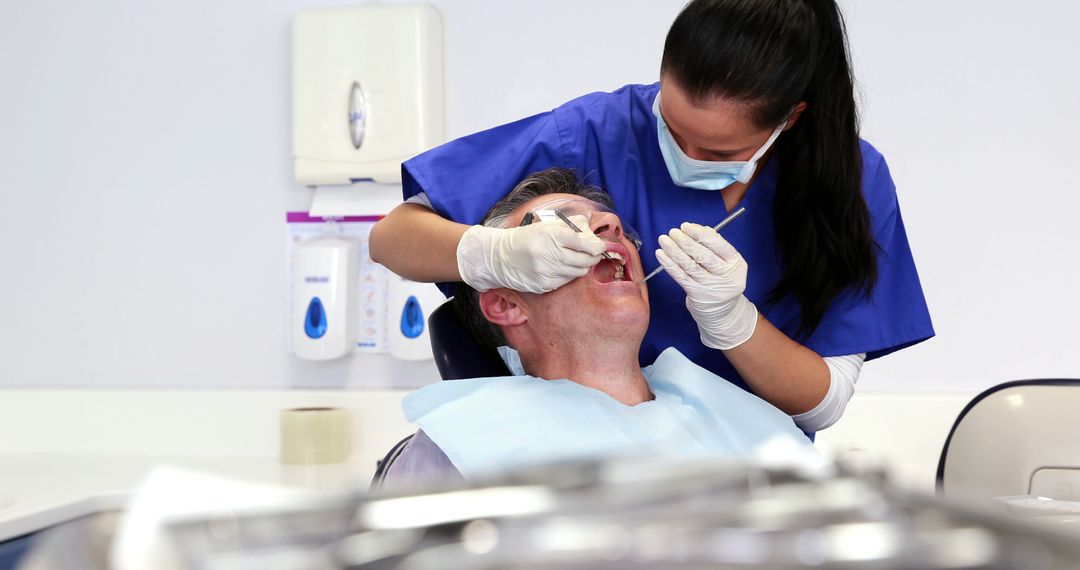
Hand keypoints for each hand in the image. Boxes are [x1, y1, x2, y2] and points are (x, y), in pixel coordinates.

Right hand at [457, 221, 605, 292]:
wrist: (500, 257)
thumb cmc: (526, 238)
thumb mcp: (546, 225)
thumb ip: (570, 225)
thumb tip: (591, 230)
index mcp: (551, 235)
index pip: (585, 243)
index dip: (597, 246)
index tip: (598, 245)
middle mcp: (549, 254)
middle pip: (586, 260)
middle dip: (592, 256)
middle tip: (591, 253)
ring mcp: (546, 272)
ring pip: (578, 272)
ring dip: (581, 266)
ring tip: (574, 259)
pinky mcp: (543, 285)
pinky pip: (567, 281)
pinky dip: (569, 274)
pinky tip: (561, 268)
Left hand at [656, 222, 757, 349]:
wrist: (722, 311)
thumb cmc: (722, 279)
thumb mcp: (727, 263)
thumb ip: (716, 246)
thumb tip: (699, 228)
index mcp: (736, 264)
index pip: (719, 245)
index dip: (701, 234)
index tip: (686, 226)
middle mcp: (725, 276)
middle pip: (704, 256)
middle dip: (685, 242)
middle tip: (673, 232)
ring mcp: (710, 287)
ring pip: (690, 266)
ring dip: (674, 251)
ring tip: (664, 240)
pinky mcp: (696, 294)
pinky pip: (680, 277)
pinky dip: (669, 264)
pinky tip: (661, 254)